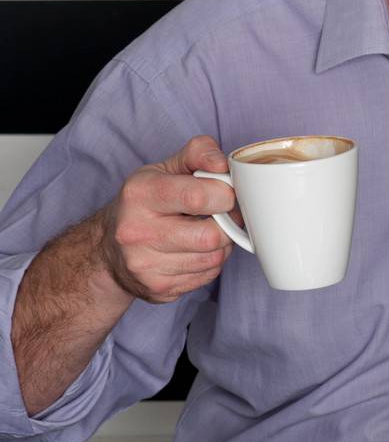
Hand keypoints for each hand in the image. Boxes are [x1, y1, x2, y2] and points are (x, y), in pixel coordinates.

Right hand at [96, 135, 235, 302]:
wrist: (107, 250)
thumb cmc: (144, 204)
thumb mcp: (164, 169)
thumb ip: (198, 153)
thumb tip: (223, 163)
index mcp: (140, 194)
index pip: (199, 196)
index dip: (226, 195)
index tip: (225, 193)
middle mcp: (137, 231)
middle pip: (213, 236)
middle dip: (227, 225)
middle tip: (220, 217)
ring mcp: (145, 265)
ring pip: (214, 258)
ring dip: (221, 245)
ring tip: (205, 232)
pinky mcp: (158, 288)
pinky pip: (208, 276)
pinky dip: (210, 263)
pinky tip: (194, 251)